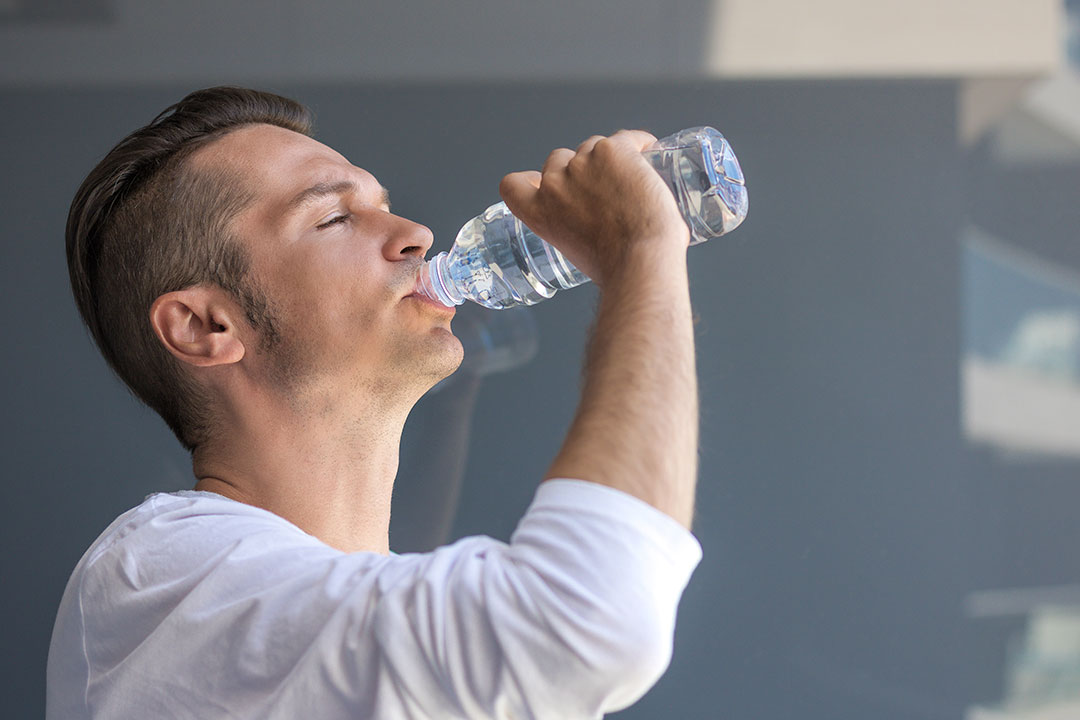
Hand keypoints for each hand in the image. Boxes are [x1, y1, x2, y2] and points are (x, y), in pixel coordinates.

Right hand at [498, 130, 689, 287]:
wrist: (639, 259)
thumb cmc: (616, 267)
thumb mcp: (577, 254)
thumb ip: (574, 233)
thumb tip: (597, 232)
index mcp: (541, 213)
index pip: (513, 185)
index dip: (527, 179)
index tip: (541, 181)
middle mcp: (555, 184)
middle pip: (559, 159)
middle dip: (578, 168)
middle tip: (606, 187)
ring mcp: (582, 163)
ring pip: (593, 146)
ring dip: (609, 157)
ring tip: (635, 177)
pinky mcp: (612, 151)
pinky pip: (626, 138)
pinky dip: (639, 144)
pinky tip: (649, 152)